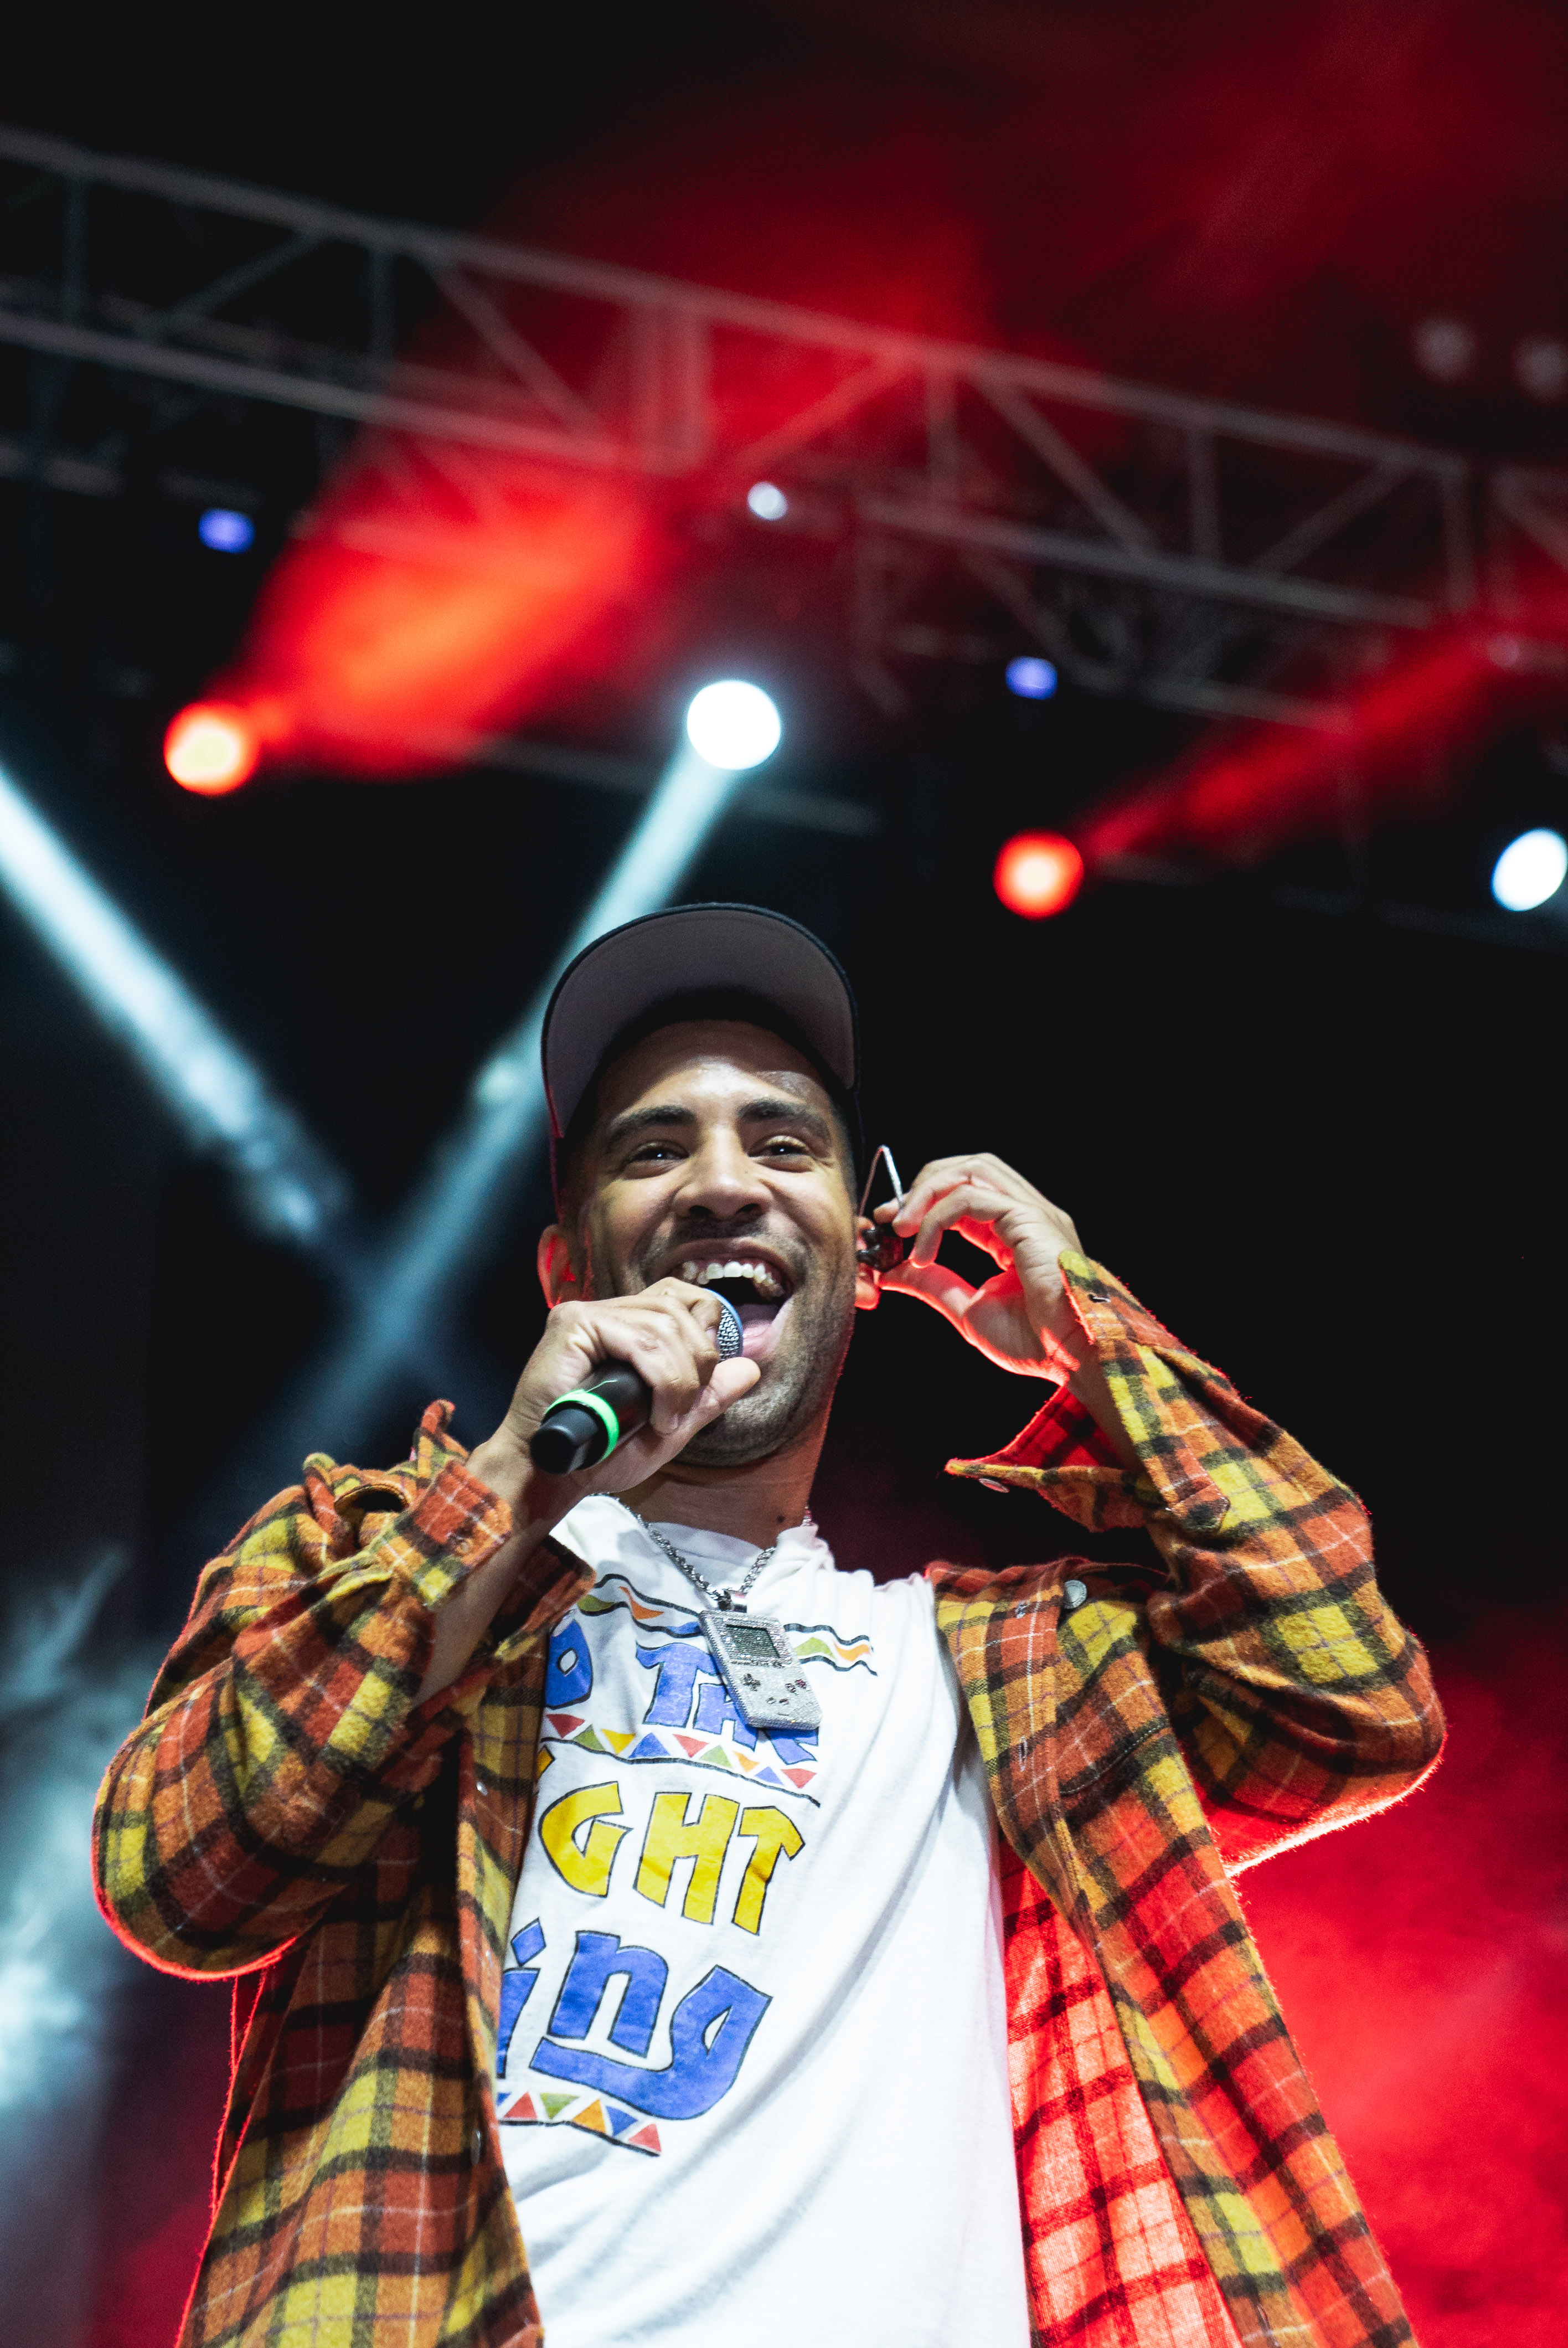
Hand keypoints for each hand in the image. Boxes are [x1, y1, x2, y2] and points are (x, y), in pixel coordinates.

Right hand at [470, 1280, 760, 1519]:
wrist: (553, 1476)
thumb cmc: (601, 1454)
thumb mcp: (669, 1426)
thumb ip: (707, 1396)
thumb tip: (750, 1367)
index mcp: (628, 1326)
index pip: (680, 1297)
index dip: (706, 1328)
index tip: (703, 1380)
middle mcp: (608, 1312)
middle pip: (678, 1309)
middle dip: (699, 1364)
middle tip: (682, 1411)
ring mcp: (588, 1315)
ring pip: (663, 1325)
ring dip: (680, 1380)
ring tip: (666, 1420)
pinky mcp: (572, 1325)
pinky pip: (638, 1340)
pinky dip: (660, 1379)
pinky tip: (654, 1414)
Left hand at [875, 1153, 1084, 1379]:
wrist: (1076, 1356)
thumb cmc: (1037, 1341)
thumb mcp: (969, 1310)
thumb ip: (934, 1285)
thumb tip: (892, 1271)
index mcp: (1014, 1232)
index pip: (965, 1193)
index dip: (925, 1202)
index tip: (890, 1225)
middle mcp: (1025, 1214)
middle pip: (968, 1168)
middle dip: (923, 1186)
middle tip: (890, 1218)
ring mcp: (1031, 1212)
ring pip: (971, 1171)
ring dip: (927, 1192)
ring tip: (902, 1227)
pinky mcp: (1029, 1218)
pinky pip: (971, 1198)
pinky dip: (938, 1218)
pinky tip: (924, 1251)